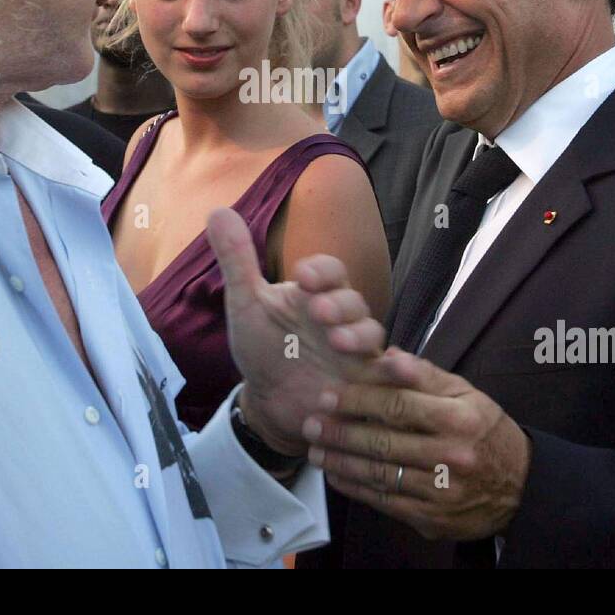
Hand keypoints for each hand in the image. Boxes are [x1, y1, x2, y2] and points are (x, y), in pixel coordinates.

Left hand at [207, 207, 386, 456]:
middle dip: (339, 304)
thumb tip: (217, 210)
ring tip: (338, 342)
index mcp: (316, 293)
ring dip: (358, 335)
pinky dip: (396, 369)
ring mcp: (357, 350)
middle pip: (353, 301)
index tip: (302, 276)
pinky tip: (393, 369)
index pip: (330, 271)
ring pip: (372, 334)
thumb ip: (236, 261)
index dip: (321, 271)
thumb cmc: (263, 348)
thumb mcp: (247, 306)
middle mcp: (343, 318)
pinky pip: (389, 373)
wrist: (272, 404)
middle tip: (318, 312)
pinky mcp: (366, 383)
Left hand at [302, 348, 531, 540]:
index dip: (358, 400)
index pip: (399, 405)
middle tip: (311, 424)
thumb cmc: (483, 430)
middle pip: (384, 443)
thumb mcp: (464, 393)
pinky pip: (386, 502)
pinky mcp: (433, 518)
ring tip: (315, 450)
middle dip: (340, 433)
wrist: (519, 486)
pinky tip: (336, 475)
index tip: (328, 395)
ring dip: (341, 462)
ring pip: (380, 475)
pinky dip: (356, 488)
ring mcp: (443, 491)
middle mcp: (452, 456)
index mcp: (460, 418)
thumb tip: (388, 355)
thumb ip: (424, 375)